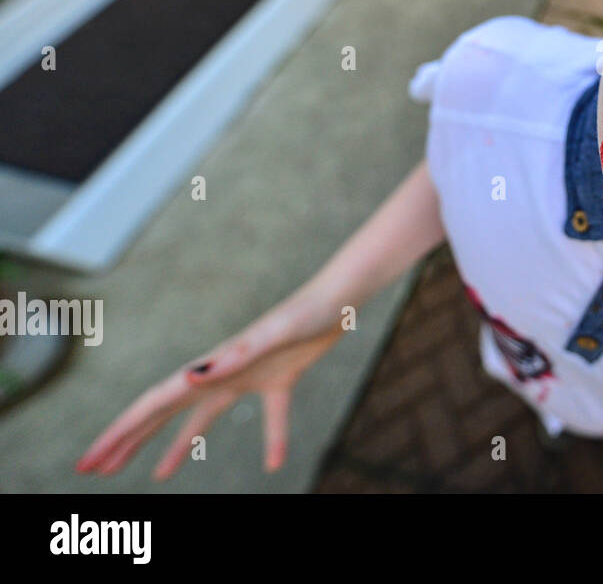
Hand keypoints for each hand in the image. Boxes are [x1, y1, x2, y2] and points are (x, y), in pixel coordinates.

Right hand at [76, 294, 342, 480]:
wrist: (337, 298)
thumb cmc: (305, 312)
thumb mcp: (272, 334)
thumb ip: (235, 354)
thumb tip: (190, 379)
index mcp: (211, 367)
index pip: (153, 405)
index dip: (120, 434)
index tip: (91, 462)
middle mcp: (221, 373)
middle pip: (164, 414)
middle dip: (129, 441)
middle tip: (97, 470)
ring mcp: (248, 376)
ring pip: (202, 420)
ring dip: (178, 447)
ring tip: (158, 477)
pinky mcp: (279, 379)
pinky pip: (270, 417)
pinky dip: (272, 440)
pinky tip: (275, 465)